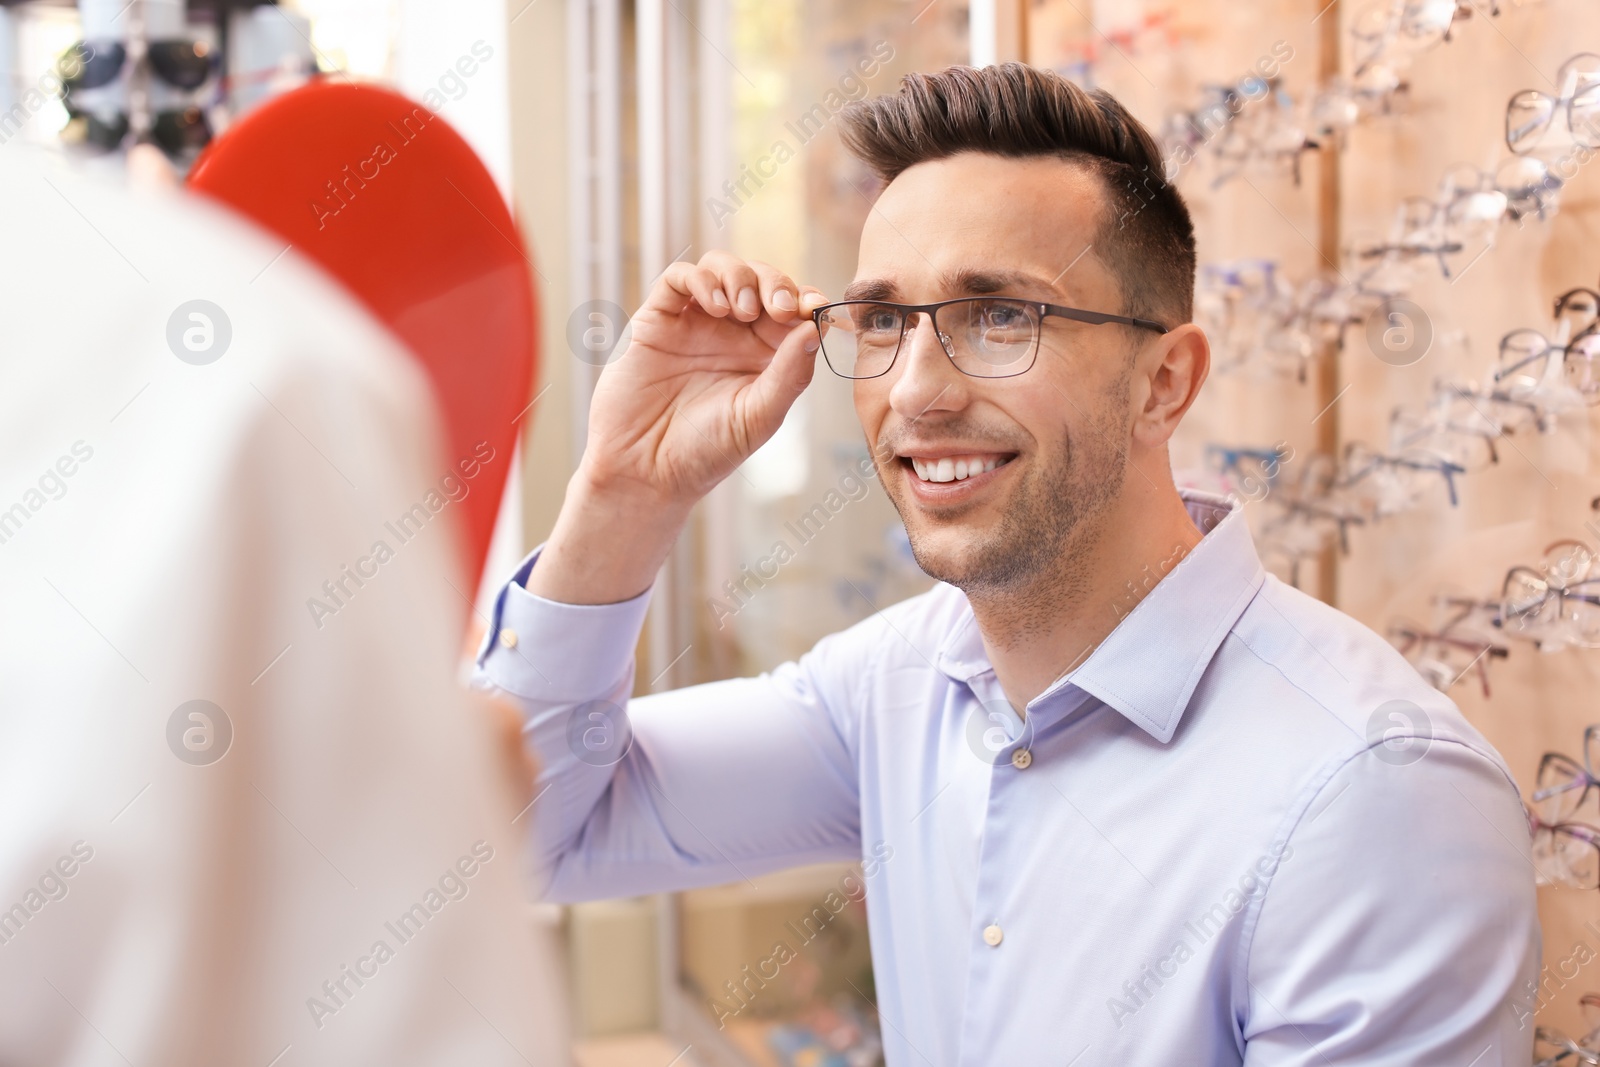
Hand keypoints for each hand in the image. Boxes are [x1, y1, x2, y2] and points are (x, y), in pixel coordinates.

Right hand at [580, 251, 825, 505]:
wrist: (646, 470)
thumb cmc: (706, 452)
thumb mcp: (760, 416)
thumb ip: (790, 373)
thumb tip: (815, 327)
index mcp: (764, 356)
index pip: (794, 310)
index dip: (807, 300)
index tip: (814, 308)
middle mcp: (732, 334)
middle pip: (761, 280)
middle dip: (776, 284)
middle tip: (779, 307)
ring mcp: (694, 323)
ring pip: (722, 268)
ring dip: (740, 276)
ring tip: (742, 309)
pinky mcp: (658, 320)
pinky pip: (679, 279)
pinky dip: (701, 279)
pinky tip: (715, 306)